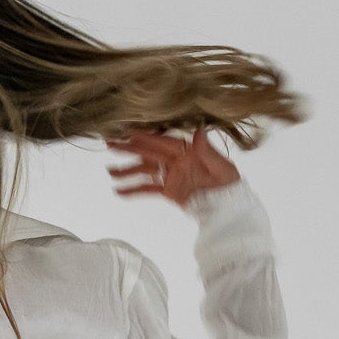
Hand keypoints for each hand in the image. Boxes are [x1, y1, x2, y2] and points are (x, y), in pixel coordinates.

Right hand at [106, 126, 240, 208]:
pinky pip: (148, 189)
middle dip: (129, 148)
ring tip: (109, 172)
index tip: (129, 131)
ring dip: (127, 170)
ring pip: (145, 170)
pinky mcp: (168, 191)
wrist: (228, 207)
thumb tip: (200, 131)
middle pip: (149, 152)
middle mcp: (176, 160)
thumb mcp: (222, 168)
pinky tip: (119, 191)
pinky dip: (134, 190)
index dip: (146, 137)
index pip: (163, 141)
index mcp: (188, 150)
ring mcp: (171, 175)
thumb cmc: (229, 185)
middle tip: (109, 143)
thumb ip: (208, 152)